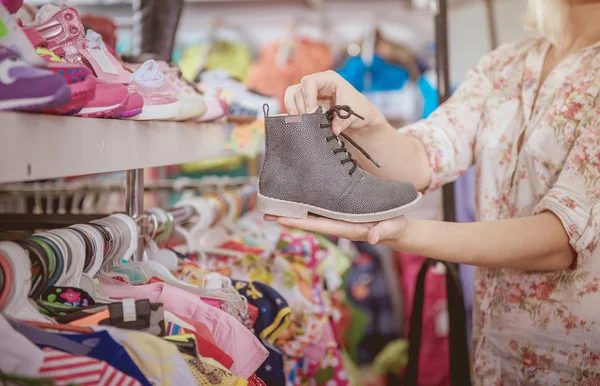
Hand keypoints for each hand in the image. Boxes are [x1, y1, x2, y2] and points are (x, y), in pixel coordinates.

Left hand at [264, 214, 407, 245]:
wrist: (398, 227)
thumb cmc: (396, 227)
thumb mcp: (392, 227)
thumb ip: (382, 231)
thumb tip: (371, 238)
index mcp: (347, 227)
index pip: (318, 225)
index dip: (299, 223)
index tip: (280, 220)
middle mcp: (338, 223)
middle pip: (309, 220)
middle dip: (288, 217)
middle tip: (265, 212)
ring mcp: (339, 217)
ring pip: (312, 213)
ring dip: (294, 210)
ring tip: (274, 202)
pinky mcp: (342, 210)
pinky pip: (321, 206)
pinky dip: (307, 203)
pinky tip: (296, 195)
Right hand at [284, 71, 385, 135]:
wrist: (360, 119)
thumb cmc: (359, 110)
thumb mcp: (354, 115)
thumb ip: (343, 122)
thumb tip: (333, 130)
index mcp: (329, 79)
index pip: (310, 82)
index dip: (307, 97)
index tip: (311, 113)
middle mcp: (317, 84)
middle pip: (298, 90)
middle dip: (300, 106)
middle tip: (307, 121)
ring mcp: (310, 93)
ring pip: (292, 96)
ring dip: (294, 110)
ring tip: (301, 122)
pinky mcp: (306, 104)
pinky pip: (293, 105)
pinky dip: (293, 114)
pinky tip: (299, 123)